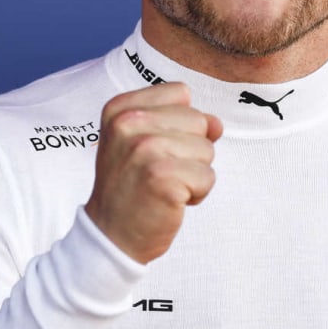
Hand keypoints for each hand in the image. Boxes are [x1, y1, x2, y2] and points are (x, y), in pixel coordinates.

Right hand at [85, 82, 222, 262]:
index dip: (180, 123)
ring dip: (194, 174)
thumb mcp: (145, 142)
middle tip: (158, 172)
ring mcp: (145, 148)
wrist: (111, 235)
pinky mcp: (162, 177)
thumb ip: (180, 122)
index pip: (181, 93)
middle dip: (190, 151)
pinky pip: (208, 177)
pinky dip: (196, 194)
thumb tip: (216, 124)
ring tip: (163, 186)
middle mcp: (129, 123)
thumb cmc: (131, 187)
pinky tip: (170, 201)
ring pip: (207, 149)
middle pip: (198, 121)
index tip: (154, 148)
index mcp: (121, 108)